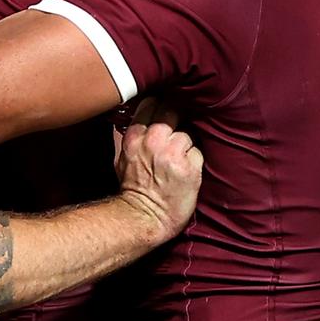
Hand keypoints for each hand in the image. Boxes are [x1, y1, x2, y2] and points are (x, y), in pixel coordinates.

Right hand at [117, 110, 201, 240]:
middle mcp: (153, 140)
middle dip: (175, 120)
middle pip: (172, 110)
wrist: (143, 218)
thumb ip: (130, 136)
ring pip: (187, 134)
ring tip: (178, 161)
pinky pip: (197, 153)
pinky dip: (194, 161)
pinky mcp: (190, 167)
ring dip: (185, 145)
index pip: (152, 103)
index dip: (160, 107)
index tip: (163, 114)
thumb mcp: (122, 158)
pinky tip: (186, 172)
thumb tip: (134, 118)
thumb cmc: (132, 188)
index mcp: (135, 136)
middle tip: (174, 135)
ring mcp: (172, 153)